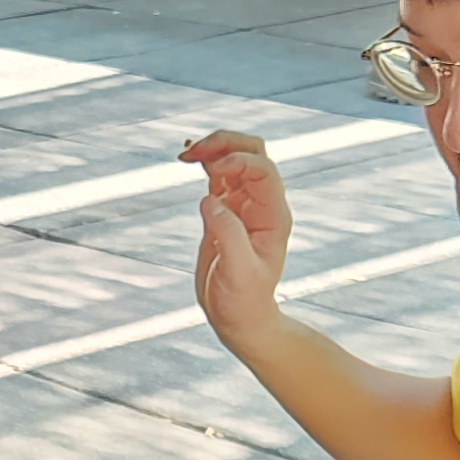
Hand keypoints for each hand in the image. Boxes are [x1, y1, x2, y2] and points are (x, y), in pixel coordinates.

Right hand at [181, 131, 293, 332]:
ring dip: (213, 148)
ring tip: (187, 153)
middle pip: (253, 152)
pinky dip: (205, 161)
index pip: (263, 170)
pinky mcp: (225, 210)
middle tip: (195, 151)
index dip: (238, 161)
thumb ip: (227, 234)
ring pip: (234, 157)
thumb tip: (210, 200)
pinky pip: (218, 175)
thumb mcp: (238, 273)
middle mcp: (262, 204)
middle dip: (226, 144)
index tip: (211, 171)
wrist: (239, 316)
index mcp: (273, 216)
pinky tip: (187, 156)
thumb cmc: (244, 301)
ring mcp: (244, 204)